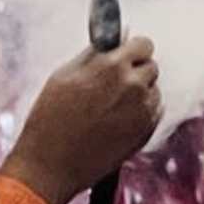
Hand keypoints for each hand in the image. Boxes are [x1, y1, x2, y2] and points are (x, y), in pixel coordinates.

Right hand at [1, 40, 160, 203]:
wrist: (50, 165)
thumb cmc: (50, 120)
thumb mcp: (64, 75)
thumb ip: (94, 53)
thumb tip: (117, 38)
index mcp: (111, 66)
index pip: (143, 44)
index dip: (132, 50)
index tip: (124, 56)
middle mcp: (133, 86)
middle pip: (151, 66)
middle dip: (135, 71)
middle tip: (112, 84)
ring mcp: (142, 110)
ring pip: (153, 89)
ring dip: (139, 93)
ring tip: (109, 108)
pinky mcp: (146, 131)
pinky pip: (153, 111)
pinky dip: (141, 113)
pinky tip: (116, 121)